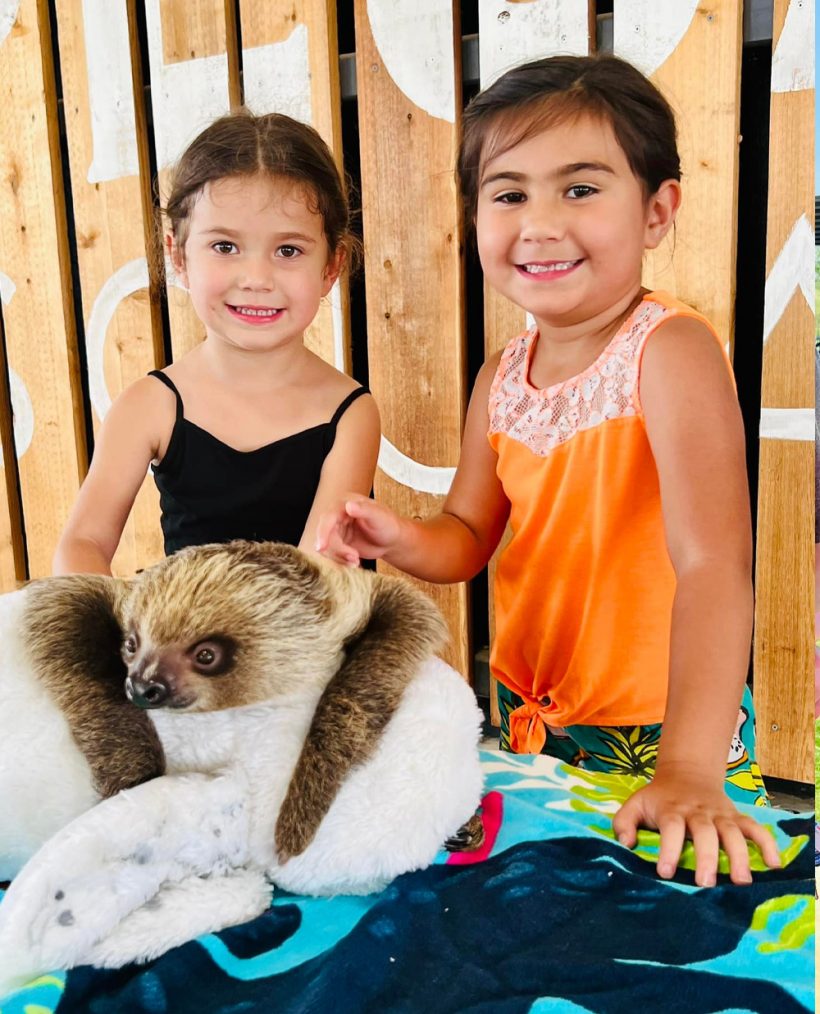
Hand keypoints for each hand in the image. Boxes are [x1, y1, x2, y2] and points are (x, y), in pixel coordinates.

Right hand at [314, 494, 401, 565]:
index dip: (323, 532)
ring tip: (356, 561)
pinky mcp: (338, 543)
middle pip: (325, 534)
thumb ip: (364, 510)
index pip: (328, 517)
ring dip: (340, 557)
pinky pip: (332, 554)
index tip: (321, 548)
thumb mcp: (379, 516)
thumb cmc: (388, 524)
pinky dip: (341, 561)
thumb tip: (349, 505)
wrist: (391, 540)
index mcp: (345, 503)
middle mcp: (337, 515)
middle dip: (337, 550)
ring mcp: (336, 530)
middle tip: (354, 558)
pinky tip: (355, 562)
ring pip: (327, 546)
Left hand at [611, 766, 781, 886]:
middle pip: (704, 832)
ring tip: (741, 881)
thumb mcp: (635, 803)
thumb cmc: (658, 798)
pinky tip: (774, 864)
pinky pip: (755, 828)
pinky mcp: (736, 817)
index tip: (665, 872)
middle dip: (706, 856)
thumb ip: (624, 822)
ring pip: (732, 831)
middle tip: (706, 883)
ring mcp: (720, 814)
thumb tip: (626, 844)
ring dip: (739, 855)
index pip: (671, 827)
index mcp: (672, 810)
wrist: (686, 772)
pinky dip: (767, 844)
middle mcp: (698, 812)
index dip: (669, 848)